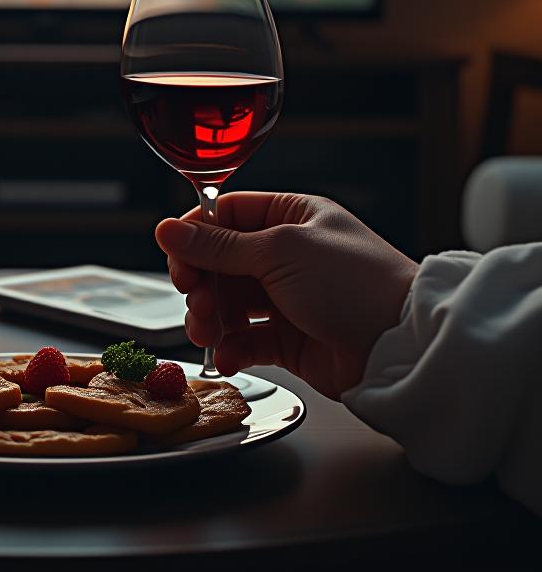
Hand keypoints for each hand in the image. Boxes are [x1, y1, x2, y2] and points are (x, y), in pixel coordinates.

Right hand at [156, 193, 416, 399]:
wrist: (402, 348)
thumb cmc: (356, 284)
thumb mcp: (279, 251)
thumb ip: (218, 245)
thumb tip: (168, 229)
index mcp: (292, 217)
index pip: (228, 215)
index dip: (196, 234)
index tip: (176, 256)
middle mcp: (288, 255)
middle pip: (221, 262)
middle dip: (201, 281)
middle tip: (193, 296)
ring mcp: (288, 298)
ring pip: (229, 302)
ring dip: (210, 317)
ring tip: (207, 332)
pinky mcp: (290, 339)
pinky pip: (246, 339)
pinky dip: (231, 348)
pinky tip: (227, 355)